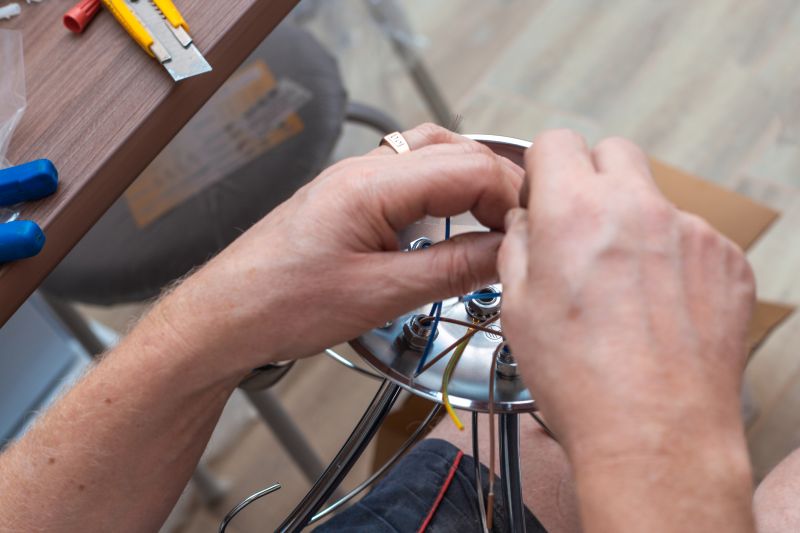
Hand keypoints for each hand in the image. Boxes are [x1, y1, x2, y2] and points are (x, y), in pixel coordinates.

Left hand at [158, 124, 521, 376]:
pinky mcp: (349, 200)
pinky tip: (451, 222)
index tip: (531, 232)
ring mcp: (354, 181)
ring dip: (470, 184)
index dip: (510, 197)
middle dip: (497, 186)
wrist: (227, 317)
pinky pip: (408, 179)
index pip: (468, 166)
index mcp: (372, 184)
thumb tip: (505, 253)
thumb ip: (452, 269)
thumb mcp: (381, 294)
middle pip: (454, 152)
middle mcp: (363, 170)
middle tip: (521, 228)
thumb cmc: (281, 303)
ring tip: (494, 221)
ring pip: (432, 157)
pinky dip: (442, 194)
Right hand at [498, 130, 755, 458]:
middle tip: (581, 227)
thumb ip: (517, 246)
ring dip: (634, 224)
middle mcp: (638, 209)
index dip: (542, 168)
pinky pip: (691, 238)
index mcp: (575, 213)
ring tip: (622, 287)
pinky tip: (655, 306)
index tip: (543, 197)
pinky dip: (671, 259)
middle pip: (614, 153)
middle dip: (591, 178)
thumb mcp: (516, 308)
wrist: (655, 433)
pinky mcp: (726, 262)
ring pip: (654, 200)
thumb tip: (526, 224)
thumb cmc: (584, 380)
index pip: (557, 142)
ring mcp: (691, 233)